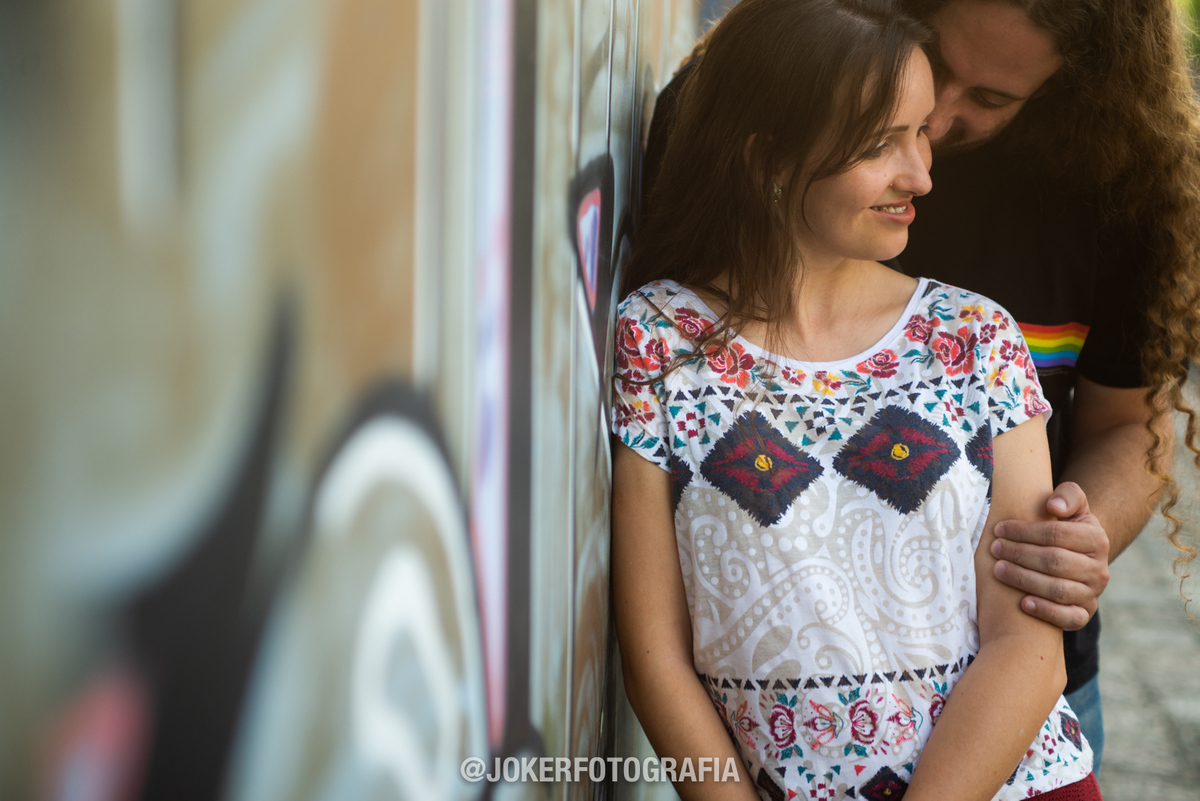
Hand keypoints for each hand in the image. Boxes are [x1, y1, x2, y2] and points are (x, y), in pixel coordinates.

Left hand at [990, 482, 1110, 629]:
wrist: (1079, 558)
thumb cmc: (1068, 528)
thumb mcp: (1073, 507)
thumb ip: (1068, 495)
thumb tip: (1053, 506)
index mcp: (1096, 539)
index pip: (1056, 534)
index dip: (1024, 531)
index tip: (1000, 529)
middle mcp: (1099, 569)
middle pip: (1055, 561)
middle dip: (1019, 554)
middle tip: (994, 548)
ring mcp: (1093, 594)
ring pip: (1058, 589)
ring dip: (1024, 579)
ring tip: (998, 569)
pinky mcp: (1084, 614)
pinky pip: (1069, 618)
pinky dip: (1046, 612)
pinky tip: (1022, 603)